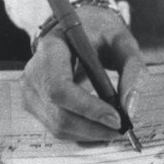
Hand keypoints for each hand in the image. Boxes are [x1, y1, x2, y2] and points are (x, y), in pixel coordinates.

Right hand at [20, 5, 143, 142]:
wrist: (75, 31)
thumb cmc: (98, 33)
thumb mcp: (121, 39)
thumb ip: (132, 68)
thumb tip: (129, 107)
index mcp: (51, 48)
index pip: (60, 87)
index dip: (87, 108)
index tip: (116, 118)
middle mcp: (34, 71)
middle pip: (59, 114)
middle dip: (94, 127)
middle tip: (122, 128)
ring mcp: (30, 90)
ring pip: (59, 126)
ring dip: (90, 133)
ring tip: (113, 124)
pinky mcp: (35, 104)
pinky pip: (58, 128)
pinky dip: (82, 132)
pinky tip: (98, 122)